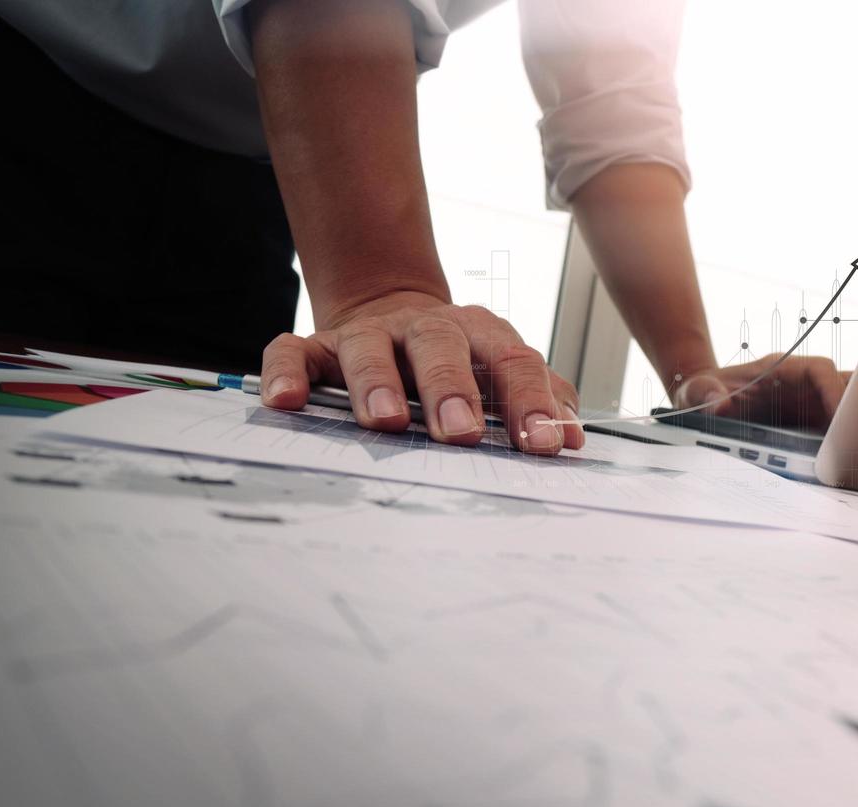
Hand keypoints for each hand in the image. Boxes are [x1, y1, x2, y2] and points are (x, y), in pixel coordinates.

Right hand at [259, 291, 583, 452]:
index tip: (544, 444)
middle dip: (452, 389)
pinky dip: (286, 374)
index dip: (529, 402)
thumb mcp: (499, 371)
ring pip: (369, 350)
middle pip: (440, 348)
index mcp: (479, 334)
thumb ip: (537, 398)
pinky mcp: (316, 347)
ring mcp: (368, 335)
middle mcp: (425, 328)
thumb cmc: (456, 360)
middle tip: (461, 432)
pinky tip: (287, 402)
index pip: (511, 361)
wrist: (390, 312)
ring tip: (385, 423)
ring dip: (376, 384)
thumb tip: (571, 436)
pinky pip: (293, 352)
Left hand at [670, 354, 850, 431]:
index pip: (820, 370)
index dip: (834, 390)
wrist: (704, 399)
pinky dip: (844, 444)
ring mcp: (808, 404)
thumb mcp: (697, 390)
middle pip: (845, 386)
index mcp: (781, 369)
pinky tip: (846, 466)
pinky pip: (835, 430)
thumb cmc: (704, 390)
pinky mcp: (808, 424)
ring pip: (847, 408)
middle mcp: (801, 385)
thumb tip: (719, 404)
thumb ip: (706, 393)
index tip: (839, 416)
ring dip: (855, 429)